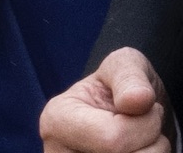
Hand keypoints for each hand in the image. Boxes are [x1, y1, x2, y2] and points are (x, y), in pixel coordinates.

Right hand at [40, 48, 173, 151]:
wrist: (130, 114)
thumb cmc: (122, 88)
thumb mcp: (124, 65)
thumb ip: (129, 76)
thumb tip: (137, 100)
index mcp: (57, 121)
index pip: (112, 140)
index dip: (144, 126)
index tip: (144, 107)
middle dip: (152, 145)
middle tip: (145, 128)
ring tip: (143, 142)